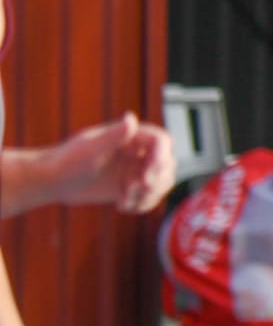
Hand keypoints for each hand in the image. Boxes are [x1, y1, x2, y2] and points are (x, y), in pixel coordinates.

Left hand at [50, 113, 176, 212]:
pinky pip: (150, 196)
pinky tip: (121, 206)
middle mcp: (136, 151)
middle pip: (166, 163)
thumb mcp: (90, 150)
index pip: (160, 140)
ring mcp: (134, 169)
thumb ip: (114, 136)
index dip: (161, 157)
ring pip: (162, 181)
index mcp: (129, 136)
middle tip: (137, 189)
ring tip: (124, 200)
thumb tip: (131, 118)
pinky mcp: (131, 186)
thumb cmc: (66, 162)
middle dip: (156, 179)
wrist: (52, 182)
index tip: (147, 175)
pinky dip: (142, 204)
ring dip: (148, 194)